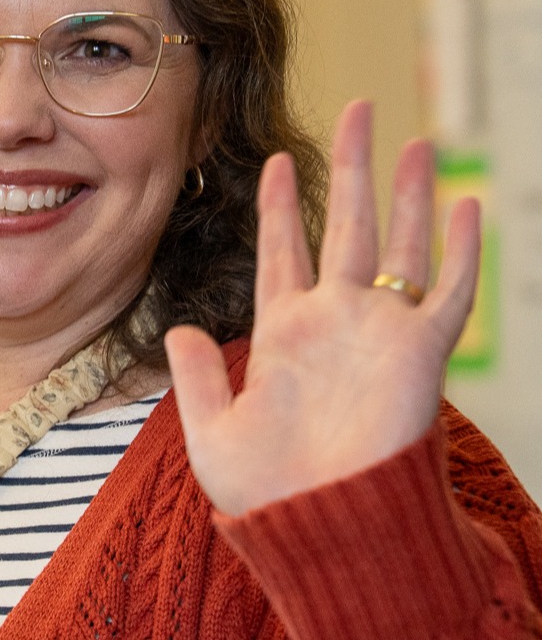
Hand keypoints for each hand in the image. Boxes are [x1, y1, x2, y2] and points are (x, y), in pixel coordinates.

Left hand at [165, 100, 481, 517]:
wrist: (321, 529)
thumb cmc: (266, 494)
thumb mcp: (212, 432)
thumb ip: (198, 377)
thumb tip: (176, 329)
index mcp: (283, 334)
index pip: (284, 251)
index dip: (282, 206)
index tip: (273, 159)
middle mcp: (334, 323)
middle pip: (345, 227)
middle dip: (351, 170)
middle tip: (359, 110)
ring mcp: (380, 334)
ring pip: (398, 246)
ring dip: (407, 194)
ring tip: (414, 139)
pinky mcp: (421, 354)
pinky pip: (448, 292)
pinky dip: (457, 250)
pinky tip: (461, 204)